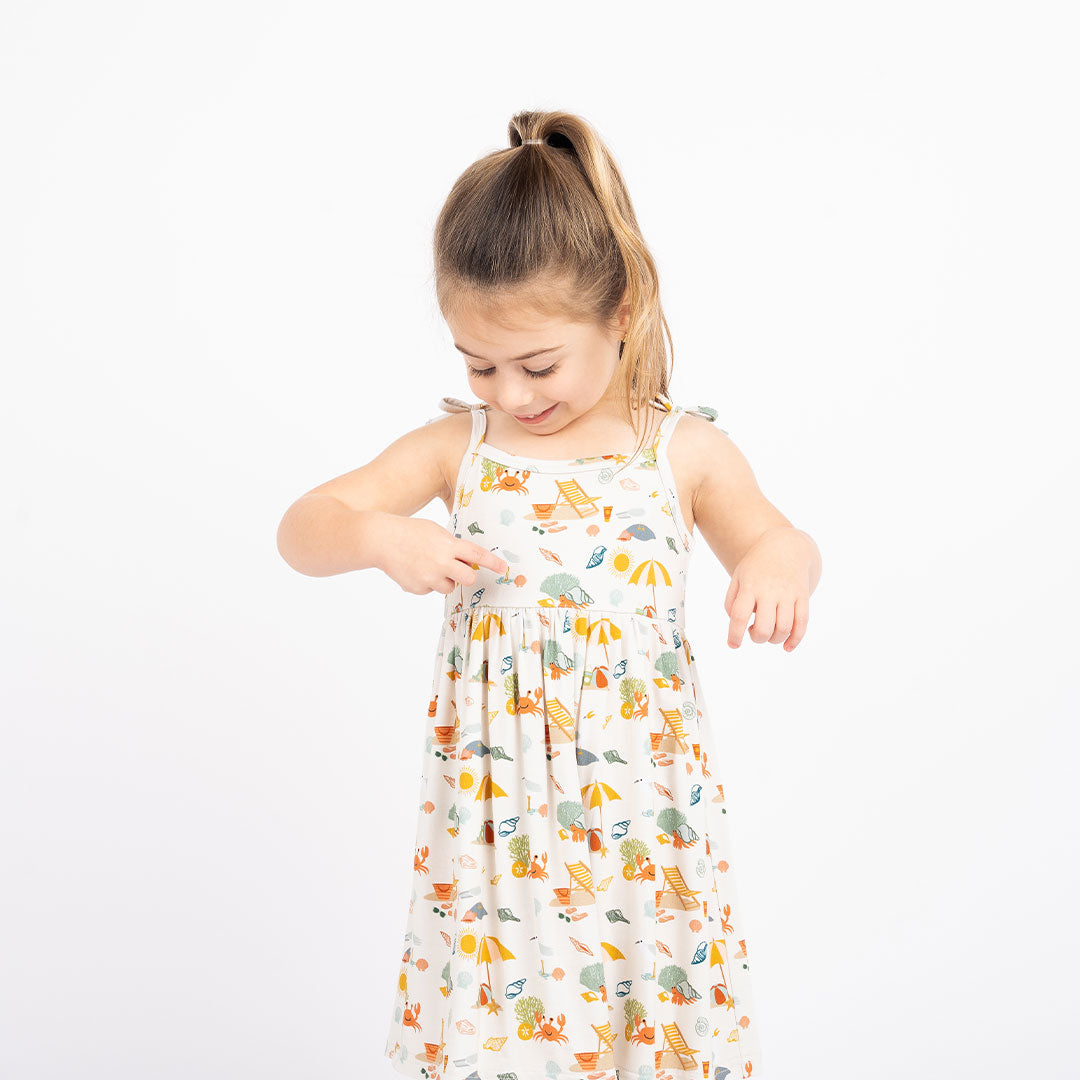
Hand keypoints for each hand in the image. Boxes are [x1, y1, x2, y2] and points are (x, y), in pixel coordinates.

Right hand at [377, 515, 509, 596]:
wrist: (381, 540)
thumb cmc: (409, 531)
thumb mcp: (435, 531)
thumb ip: (451, 545)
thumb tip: (464, 560)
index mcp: (448, 545)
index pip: (477, 556)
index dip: (492, 563)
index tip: (503, 569)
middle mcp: (442, 563)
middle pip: (468, 578)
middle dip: (466, 575)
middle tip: (458, 569)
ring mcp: (429, 578)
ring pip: (449, 587)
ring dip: (444, 579)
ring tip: (428, 565)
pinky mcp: (417, 588)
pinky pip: (430, 589)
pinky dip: (426, 582)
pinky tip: (414, 569)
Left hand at [724, 527, 812, 650]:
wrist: (786, 546)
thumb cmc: (757, 566)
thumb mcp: (738, 577)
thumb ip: (731, 601)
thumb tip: (736, 624)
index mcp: (750, 586)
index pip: (739, 615)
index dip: (735, 634)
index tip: (733, 644)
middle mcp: (769, 591)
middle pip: (764, 627)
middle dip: (757, 638)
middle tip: (753, 632)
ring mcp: (788, 594)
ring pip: (784, 628)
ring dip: (774, 640)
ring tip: (768, 632)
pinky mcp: (803, 596)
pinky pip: (802, 623)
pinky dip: (795, 639)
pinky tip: (787, 647)